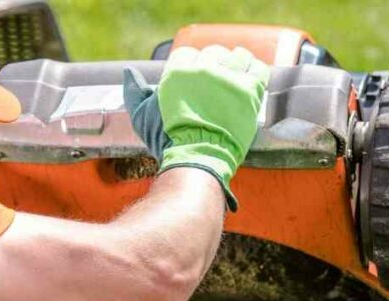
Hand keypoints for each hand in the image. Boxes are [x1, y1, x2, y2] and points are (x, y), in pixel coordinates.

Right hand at [123, 45, 269, 210]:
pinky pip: (258, 69)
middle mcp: (204, 68)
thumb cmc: (166, 141)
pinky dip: (255, 73)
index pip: (190, 54)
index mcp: (178, 69)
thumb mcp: (141, 116)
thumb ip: (134, 91)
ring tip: (236, 81)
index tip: (197, 83)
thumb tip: (129, 72)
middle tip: (217, 87)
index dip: (193, 68)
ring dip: (237, 65)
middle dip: (215, 67)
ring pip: (238, 56)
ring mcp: (228, 78)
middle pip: (215, 53)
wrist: (195, 160)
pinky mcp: (249, 90)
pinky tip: (250, 84)